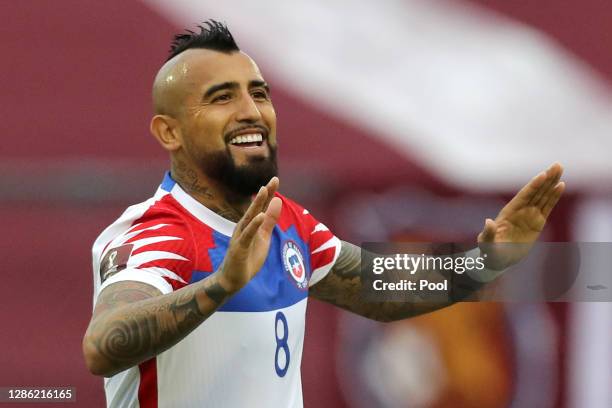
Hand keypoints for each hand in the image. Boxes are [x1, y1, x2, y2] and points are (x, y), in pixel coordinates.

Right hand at [218, 177, 281, 291]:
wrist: (233, 278)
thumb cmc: (248, 257)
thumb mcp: (264, 236)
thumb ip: (270, 220)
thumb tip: (278, 201)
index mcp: (251, 224)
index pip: (262, 206)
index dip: (269, 193)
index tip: (276, 179)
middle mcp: (244, 226)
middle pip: (256, 207)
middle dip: (265, 194)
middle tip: (273, 179)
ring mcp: (240, 236)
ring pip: (249, 217)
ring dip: (256, 204)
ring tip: (264, 190)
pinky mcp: (238, 247)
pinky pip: (247, 235)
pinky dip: (253, 225)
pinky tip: (259, 216)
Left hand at [478, 163, 564, 268]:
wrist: (498, 259)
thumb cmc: (490, 250)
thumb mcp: (486, 243)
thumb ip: (488, 233)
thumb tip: (488, 222)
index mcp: (509, 212)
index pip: (523, 196)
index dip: (533, 186)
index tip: (542, 175)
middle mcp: (520, 210)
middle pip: (536, 191)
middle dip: (546, 178)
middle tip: (557, 164)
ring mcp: (529, 215)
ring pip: (543, 195)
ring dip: (552, 183)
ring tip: (560, 168)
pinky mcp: (537, 222)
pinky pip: (548, 207)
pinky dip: (554, 196)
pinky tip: (560, 185)